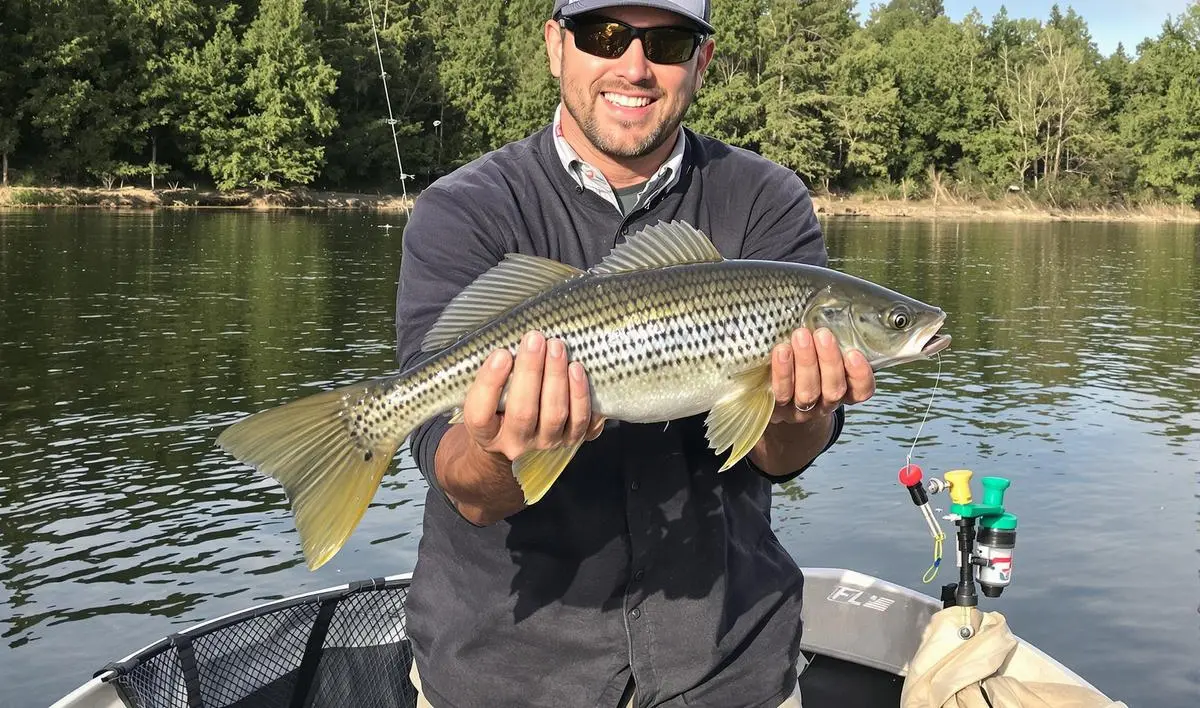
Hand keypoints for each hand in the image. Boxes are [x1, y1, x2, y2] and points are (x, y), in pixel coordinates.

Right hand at [460, 331, 604, 462]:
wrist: (520, 437)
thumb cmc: (500, 406)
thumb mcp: (485, 395)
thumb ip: (492, 375)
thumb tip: (511, 343)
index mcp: (486, 433)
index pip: (481, 415)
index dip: (490, 384)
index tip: (501, 354)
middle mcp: (516, 444)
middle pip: (523, 413)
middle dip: (531, 372)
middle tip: (535, 339)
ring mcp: (546, 444)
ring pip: (555, 415)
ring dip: (557, 378)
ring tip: (556, 347)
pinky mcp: (571, 440)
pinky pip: (581, 421)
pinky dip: (580, 394)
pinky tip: (576, 369)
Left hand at [768, 327, 874, 424]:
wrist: (770, 389)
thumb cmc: (803, 359)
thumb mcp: (820, 350)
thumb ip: (830, 338)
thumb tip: (833, 308)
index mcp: (843, 391)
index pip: (861, 390)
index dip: (861, 375)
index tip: (854, 353)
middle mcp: (825, 403)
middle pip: (833, 389)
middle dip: (829, 361)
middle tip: (823, 334)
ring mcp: (801, 410)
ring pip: (808, 392)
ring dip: (806, 363)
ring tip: (800, 335)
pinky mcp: (777, 409)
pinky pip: (781, 393)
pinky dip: (782, 372)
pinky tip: (781, 351)